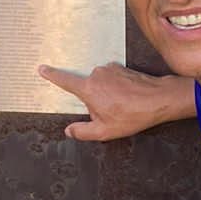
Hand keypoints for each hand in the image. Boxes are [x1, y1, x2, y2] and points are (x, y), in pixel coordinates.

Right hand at [39, 62, 176, 140]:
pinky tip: (128, 98)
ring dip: (107, 94)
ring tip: (122, 106)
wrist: (158, 99)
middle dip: (94, 100)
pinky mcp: (122, 67)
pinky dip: (117, 88)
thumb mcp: (104, 131)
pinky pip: (112, 78)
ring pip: (101, 84)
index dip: (52, 75)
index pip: (64, 81)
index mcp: (88, 89)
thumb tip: (69, 131)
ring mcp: (110, 69)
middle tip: (110, 112)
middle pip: (87, 88)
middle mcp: (97, 75)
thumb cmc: (132, 115)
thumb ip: (82, 131)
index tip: (42, 69)